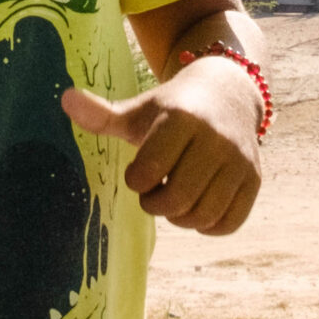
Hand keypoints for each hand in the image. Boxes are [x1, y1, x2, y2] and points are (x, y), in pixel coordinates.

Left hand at [61, 57, 262, 234]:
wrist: (228, 92)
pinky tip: (197, 207)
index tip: (138, 172)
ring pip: (203, 215)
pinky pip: (228, 223)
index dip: (137, 180)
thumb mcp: (139, 109)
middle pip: (177, 199)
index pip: (149, 171)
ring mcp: (239, 161)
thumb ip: (102, 114)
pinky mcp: (254, 180)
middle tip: (153, 192)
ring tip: (175, 198)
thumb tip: (64, 98)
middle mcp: (215, 140)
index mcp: (182, 119)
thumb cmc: (172, 108)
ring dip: (180, 218)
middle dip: (156, 204)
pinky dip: (208, 226)